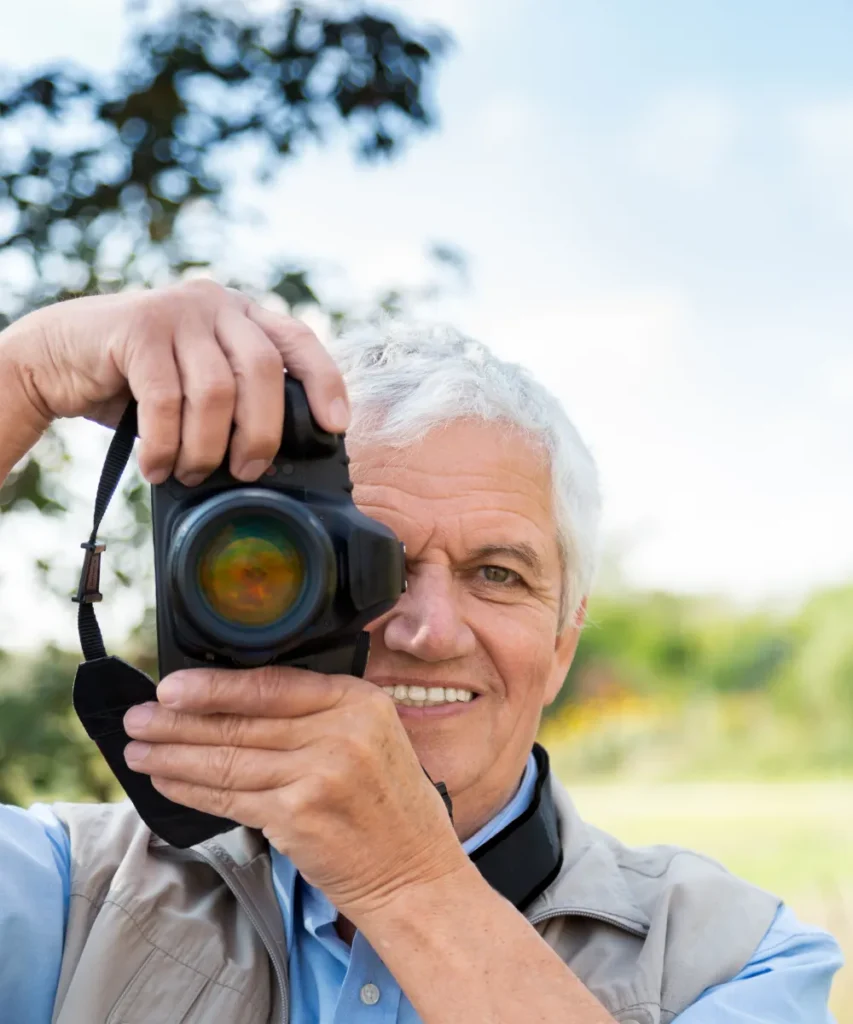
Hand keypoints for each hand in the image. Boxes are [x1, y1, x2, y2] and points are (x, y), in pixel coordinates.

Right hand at [0, 280, 348, 484]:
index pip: (299, 341)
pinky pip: (167, 398)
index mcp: (243, 316)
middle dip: (262, 433)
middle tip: (248, 472)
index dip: (325, 382)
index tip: (335, 426)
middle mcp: (217, 304)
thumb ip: (237, 401)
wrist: (61, 357)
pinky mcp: (138, 327)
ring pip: (216, 390)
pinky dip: (165, 444)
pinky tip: (157, 466)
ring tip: (191, 474)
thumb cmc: (140, 384)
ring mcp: (178, 310)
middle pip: (264, 370)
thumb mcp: (199, 385)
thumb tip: (274, 459)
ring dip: (206, 447)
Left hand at [122, 668, 469, 919]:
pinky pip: (229, 798)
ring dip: (173, 755)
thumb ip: (319, 714)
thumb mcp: (373, 737)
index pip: (272, 684)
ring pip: (227, 760)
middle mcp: (340, 731)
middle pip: (241, 722)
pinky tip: (166, 782)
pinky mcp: (297, 817)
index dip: (214, 686)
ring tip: (137, 750)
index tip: (171, 687)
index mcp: (359, 700)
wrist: (415, 873)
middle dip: (178, 721)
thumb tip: (236, 701)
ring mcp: (318, 774)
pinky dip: (191, 790)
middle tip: (137, 718)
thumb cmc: (390, 806)